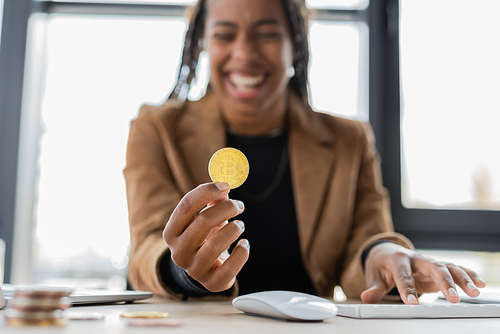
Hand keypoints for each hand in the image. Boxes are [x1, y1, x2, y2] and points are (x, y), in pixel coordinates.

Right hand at [163, 182, 248, 291]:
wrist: (207, 269)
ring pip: (215, 245)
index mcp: (172, 233)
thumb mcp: (203, 218)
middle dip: (225, 209)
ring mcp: (194, 270)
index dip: (207, 192)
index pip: (186, 206)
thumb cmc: (205, 238)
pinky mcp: (212, 283)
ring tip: (240, 225)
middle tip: (238, 205)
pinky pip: (230, 267)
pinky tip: (244, 244)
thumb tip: (223, 187)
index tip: (225, 185)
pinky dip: (242, 252)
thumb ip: (212, 200)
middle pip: (202, 222)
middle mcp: (179, 253)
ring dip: (233, 229)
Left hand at [361, 243, 485, 303]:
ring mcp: (428, 262)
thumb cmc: (380, 265)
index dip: (407, 289)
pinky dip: (468, 274)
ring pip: (447, 267)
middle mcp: (416, 258)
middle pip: (432, 266)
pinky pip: (454, 268)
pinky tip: (480, 283)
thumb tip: (366, 297)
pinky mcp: (437, 267)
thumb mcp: (373, 275)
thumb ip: (374, 287)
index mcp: (397, 260)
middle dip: (444, 281)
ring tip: (475, 292)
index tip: (412, 303)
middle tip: (454, 298)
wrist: (386, 251)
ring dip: (462, 278)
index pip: (402, 275)